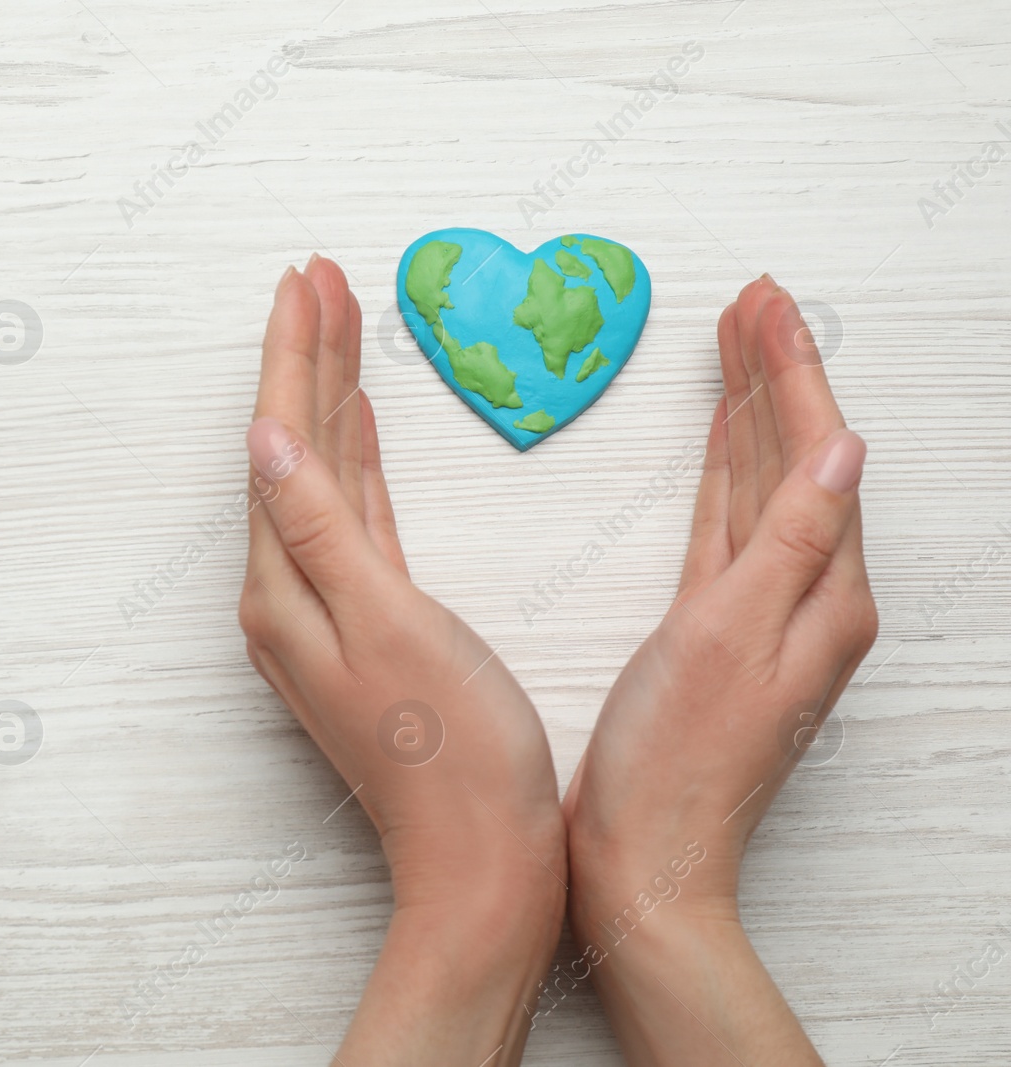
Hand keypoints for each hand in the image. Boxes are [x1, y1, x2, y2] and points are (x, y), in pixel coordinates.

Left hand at [240, 257, 564, 1064]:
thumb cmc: (454, 754)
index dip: (295, 354)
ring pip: (323, 473)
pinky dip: (356, 460)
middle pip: (294, 445)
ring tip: (342, 324)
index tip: (309, 279)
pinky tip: (363, 430)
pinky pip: (353, 515)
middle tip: (324, 278)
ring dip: (331, 397)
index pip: (281, 439)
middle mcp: (290, 592)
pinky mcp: (371, 622)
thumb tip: (266, 433)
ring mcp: (327, 609)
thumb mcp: (387, 623)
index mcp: (285, 585)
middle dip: (309, 357)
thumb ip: (321, 526)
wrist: (484, 861)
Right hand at [563, 276, 876, 1064]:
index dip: (792, 373)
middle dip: (777, 375)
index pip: (818, 453)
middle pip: (798, 457)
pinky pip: (731, 526)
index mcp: (825, 594)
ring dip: (753, 413)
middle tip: (751, 303)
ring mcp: (762, 612)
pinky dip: (727, 473)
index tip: (763, 305)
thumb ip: (788, 540)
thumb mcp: (732, 639)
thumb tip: (844, 448)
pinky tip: (722, 443)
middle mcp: (807, 597)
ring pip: (763, 484)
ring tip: (737, 346)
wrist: (642, 855)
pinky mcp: (716, 629)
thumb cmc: (678, 762)